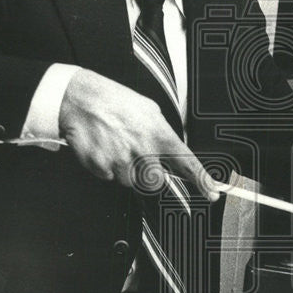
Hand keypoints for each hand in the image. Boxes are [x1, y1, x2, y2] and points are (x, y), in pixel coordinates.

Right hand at [58, 69, 219, 199]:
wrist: (81, 98)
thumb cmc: (115, 101)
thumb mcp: (149, 111)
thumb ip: (162, 134)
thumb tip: (173, 151)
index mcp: (158, 134)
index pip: (187, 163)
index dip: (202, 181)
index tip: (212, 193)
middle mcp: (142, 149)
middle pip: (155, 183)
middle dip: (149, 176)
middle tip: (138, 158)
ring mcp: (121, 160)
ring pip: (130, 182)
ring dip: (125, 169)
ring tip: (117, 145)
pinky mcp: (101, 167)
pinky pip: (109, 177)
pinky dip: (107, 166)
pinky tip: (105, 148)